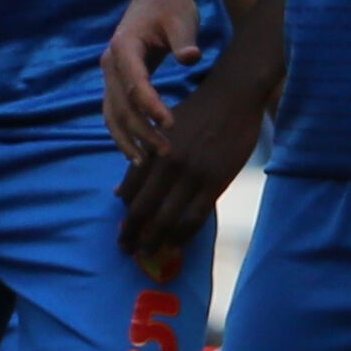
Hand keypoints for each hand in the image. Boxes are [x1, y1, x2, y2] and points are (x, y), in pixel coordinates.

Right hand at [99, 0, 204, 161]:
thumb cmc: (172, 6)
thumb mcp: (182, 18)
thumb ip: (184, 40)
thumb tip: (191, 58)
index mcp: (123, 47)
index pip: (134, 83)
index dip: (150, 106)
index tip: (171, 124)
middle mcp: (110, 64)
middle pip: (120, 106)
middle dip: (141, 131)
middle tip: (167, 151)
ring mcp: (110, 74)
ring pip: (112, 114)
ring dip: (127, 138)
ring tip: (145, 162)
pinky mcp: (116, 81)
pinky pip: (115, 111)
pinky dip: (124, 132)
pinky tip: (138, 150)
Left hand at [116, 57, 268, 280]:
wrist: (232, 96)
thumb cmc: (194, 112)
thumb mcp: (159, 133)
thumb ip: (140, 162)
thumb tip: (118, 193)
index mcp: (150, 152)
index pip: (129, 193)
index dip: (125, 215)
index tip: (123, 230)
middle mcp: (167, 166)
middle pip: (142, 210)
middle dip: (131, 235)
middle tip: (126, 250)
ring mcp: (193, 176)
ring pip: (167, 219)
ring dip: (154, 241)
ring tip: (148, 254)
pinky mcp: (216, 183)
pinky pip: (196, 218)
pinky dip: (182, 236)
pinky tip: (174, 245)